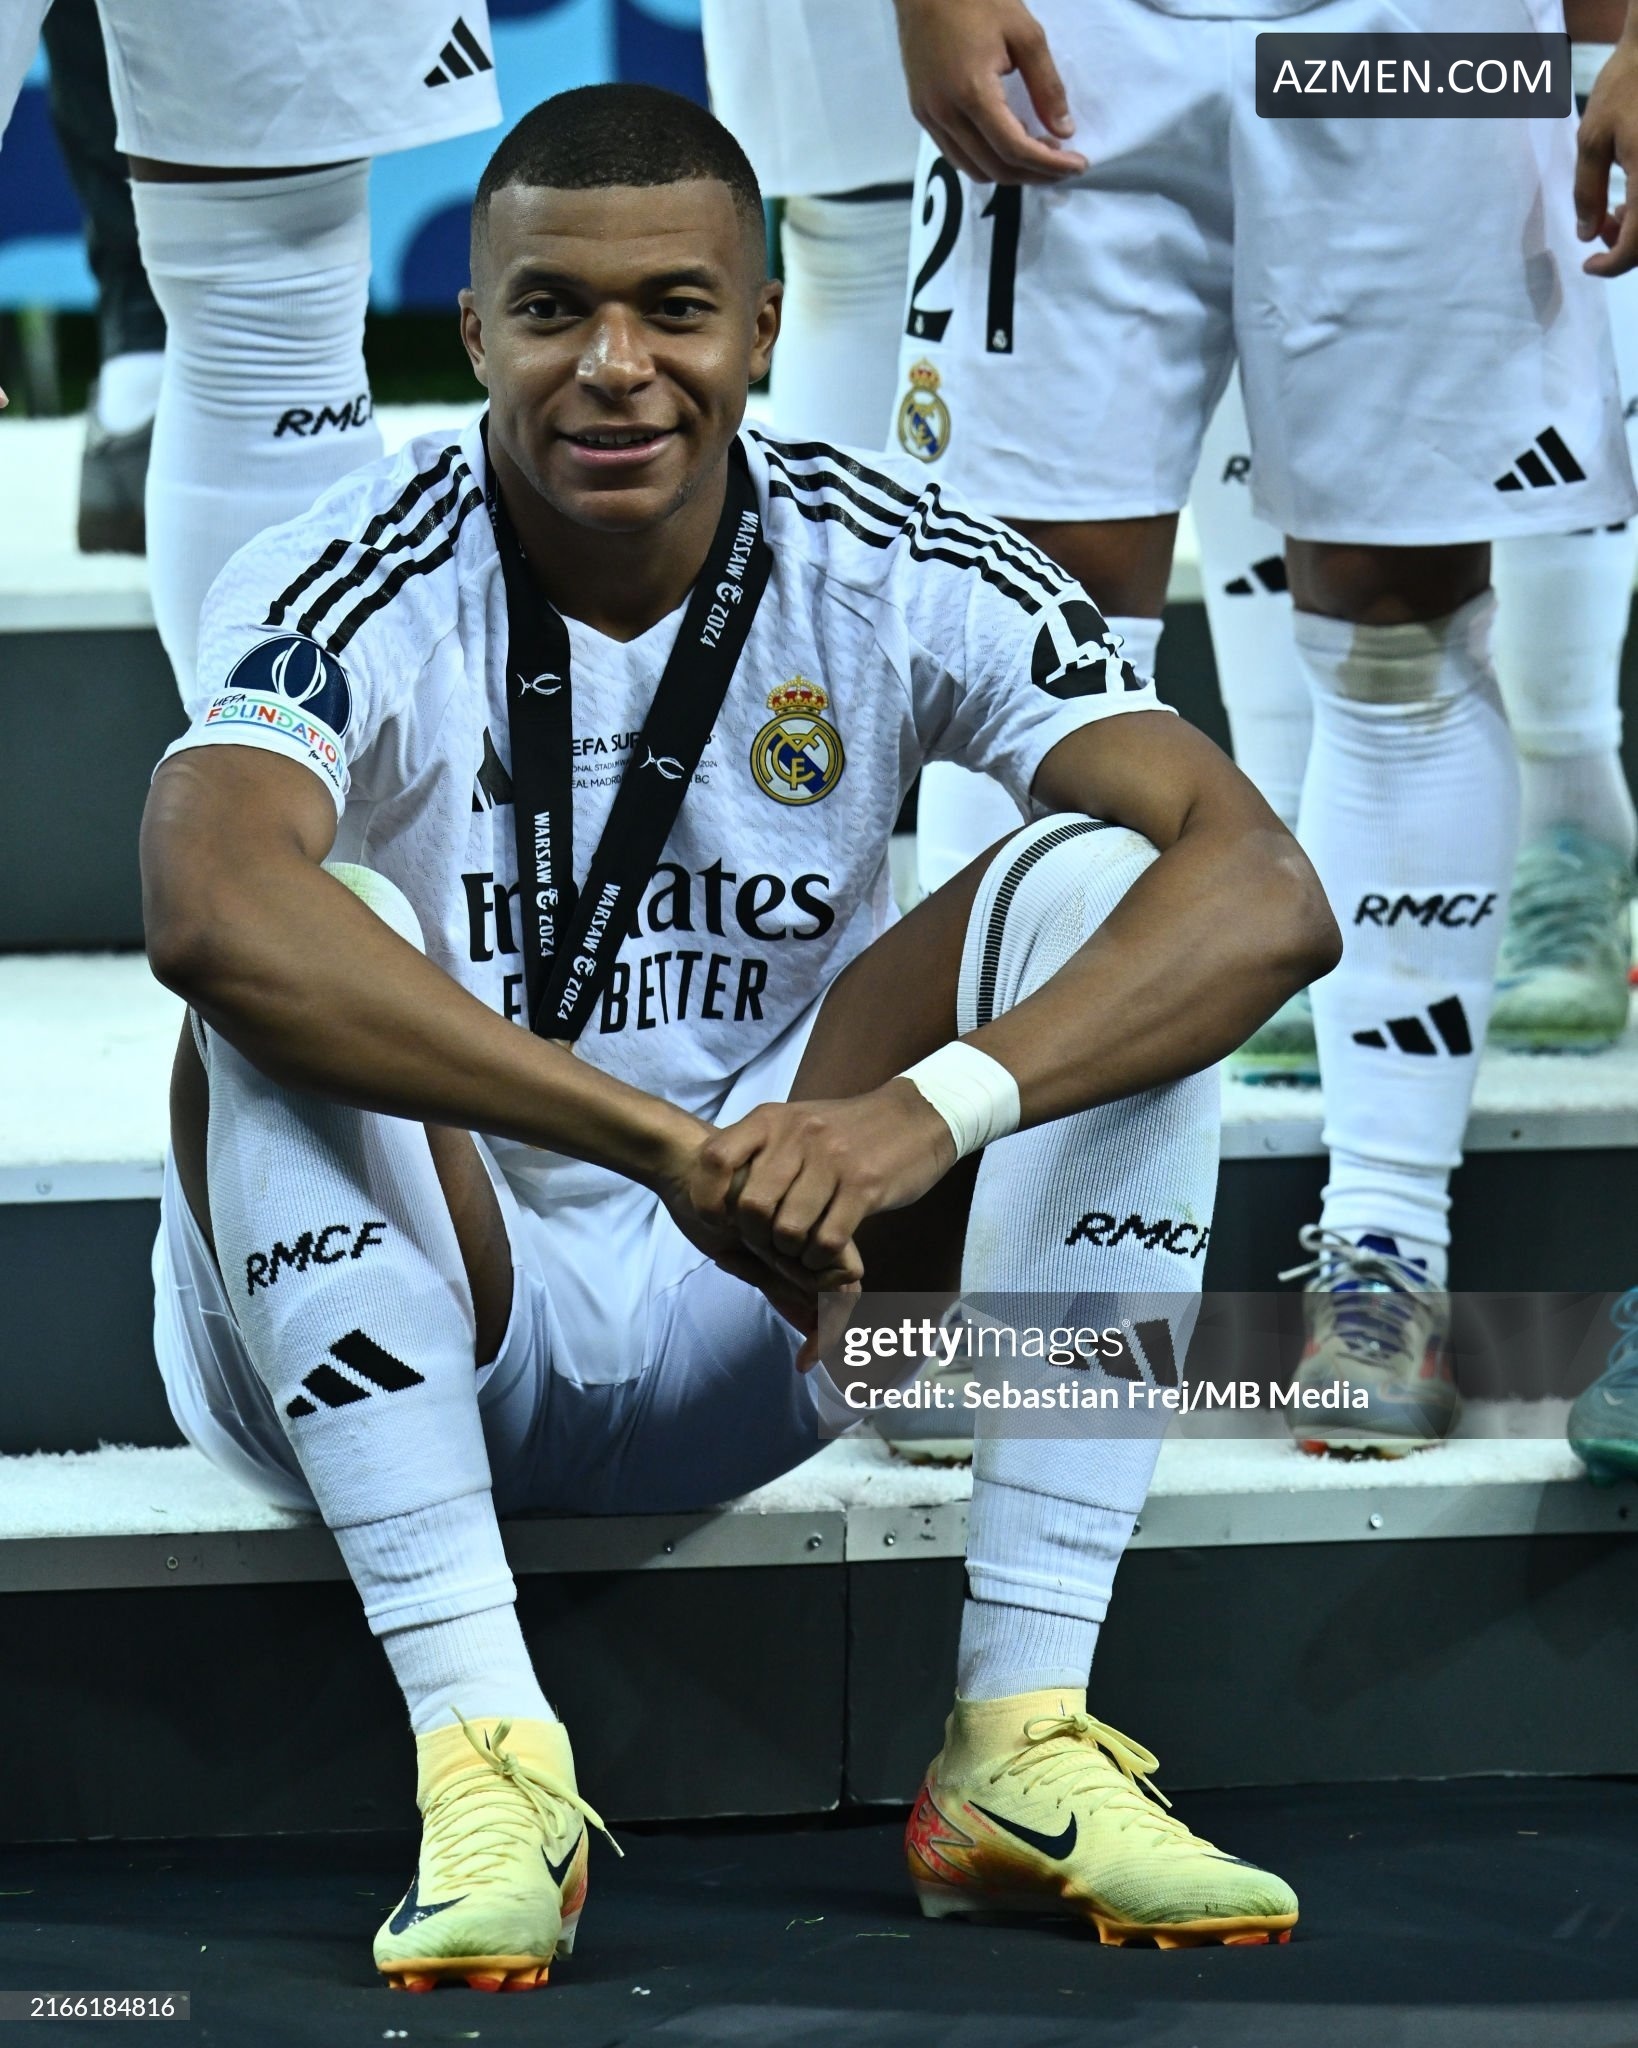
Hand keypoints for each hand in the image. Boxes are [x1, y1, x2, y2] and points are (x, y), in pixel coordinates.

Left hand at [687, 1081, 957, 1366]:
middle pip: (751, 1207)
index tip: (721, 1219)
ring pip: (787, 1231)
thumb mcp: (796, 1123)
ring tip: (801, 1246)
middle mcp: (798, 1135)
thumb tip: (716, 1194)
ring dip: (791, 1252)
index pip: (715, 1159)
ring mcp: (833, 1161)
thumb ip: (759, 1149)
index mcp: (771, 1119)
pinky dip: (820, 1257)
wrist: (917, 1117)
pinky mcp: (865, 1187)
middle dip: (757, 1237)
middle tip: (771, 1241)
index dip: (708, 1198)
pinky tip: (825, 1249)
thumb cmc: (847, 1130)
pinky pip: (826, 1240)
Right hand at [894, 0, 1087, 183]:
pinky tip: (1007, 141)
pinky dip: (985, 160)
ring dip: (1009, 172)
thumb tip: (1064, 130)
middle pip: (995, 168)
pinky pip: (956, 155)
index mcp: (972, 93)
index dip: (1049, 164)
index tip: (1077, 165)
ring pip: (973, 169)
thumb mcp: (1025, 33)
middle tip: (1062, 164)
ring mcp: (930, 117)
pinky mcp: (923, 113)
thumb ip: (1046, 85)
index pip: (1015, 149)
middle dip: (1034, 174)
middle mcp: (946, 114)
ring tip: (1038, 154)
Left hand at [1577, 37, 1637, 275]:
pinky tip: (1633, 194)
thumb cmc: (1627, 83)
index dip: (1610, 266)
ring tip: (1614, 210)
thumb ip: (1587, 192)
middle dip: (1626, 245)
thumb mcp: (1592, 137)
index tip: (1589, 266)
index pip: (1637, 248)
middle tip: (1600, 229)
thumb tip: (1587, 234)